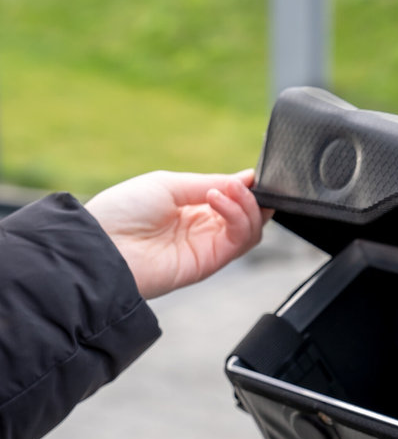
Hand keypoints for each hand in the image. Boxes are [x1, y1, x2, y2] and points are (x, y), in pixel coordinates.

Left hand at [86, 170, 271, 298]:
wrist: (103, 245)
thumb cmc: (123, 212)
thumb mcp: (169, 184)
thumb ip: (210, 182)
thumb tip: (248, 178)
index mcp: (192, 209)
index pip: (233, 200)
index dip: (246, 188)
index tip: (253, 175)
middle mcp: (203, 229)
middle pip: (248, 216)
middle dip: (252, 197)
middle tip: (244, 184)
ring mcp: (208, 247)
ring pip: (251, 230)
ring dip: (248, 206)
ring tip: (228, 190)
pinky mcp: (211, 262)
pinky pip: (239, 240)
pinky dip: (237, 217)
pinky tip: (218, 200)